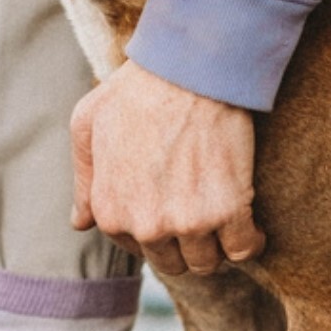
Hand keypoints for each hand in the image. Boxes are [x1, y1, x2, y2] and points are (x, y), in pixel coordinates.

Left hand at [70, 60, 264, 276]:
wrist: (188, 68)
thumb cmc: (136, 89)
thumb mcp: (89, 123)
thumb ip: (84, 177)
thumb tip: (81, 221)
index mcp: (112, 211)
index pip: (135, 246)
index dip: (151, 226)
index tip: (166, 203)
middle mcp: (147, 226)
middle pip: (172, 261)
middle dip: (181, 241)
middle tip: (194, 207)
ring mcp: (189, 222)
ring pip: (207, 261)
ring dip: (214, 243)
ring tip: (220, 214)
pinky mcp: (229, 211)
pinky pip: (244, 248)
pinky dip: (250, 240)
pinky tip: (248, 222)